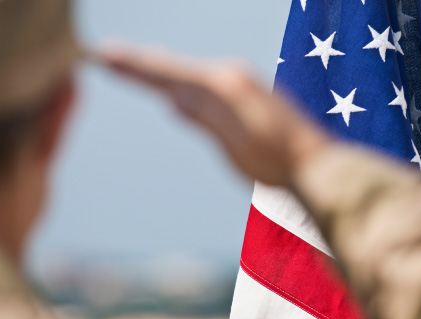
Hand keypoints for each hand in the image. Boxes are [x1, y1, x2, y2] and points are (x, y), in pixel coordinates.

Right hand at [97, 44, 330, 186]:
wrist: (314, 162)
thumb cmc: (277, 162)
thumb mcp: (238, 147)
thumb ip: (206, 120)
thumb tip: (173, 100)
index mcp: (226, 88)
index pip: (170, 75)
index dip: (137, 68)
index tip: (105, 57)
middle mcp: (231, 77)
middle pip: (174, 68)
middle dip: (139, 62)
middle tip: (105, 53)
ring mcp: (238, 82)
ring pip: (186, 73)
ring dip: (156, 68)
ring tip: (126, 61)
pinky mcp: (243, 93)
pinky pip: (200, 81)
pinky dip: (178, 78)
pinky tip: (169, 83)